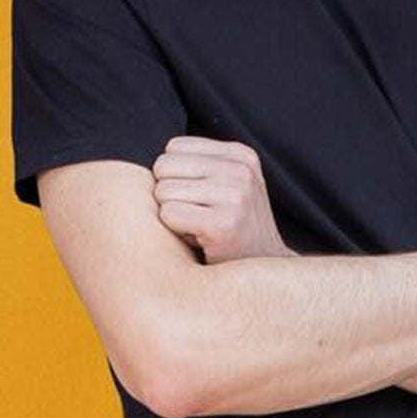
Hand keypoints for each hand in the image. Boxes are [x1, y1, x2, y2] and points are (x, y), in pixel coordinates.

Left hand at [151, 135, 292, 263]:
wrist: (264, 269)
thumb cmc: (234, 227)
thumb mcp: (230, 184)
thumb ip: (199, 164)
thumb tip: (153, 161)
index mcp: (241, 155)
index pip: (174, 147)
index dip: (176, 175)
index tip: (199, 197)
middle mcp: (240, 171)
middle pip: (164, 166)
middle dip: (170, 193)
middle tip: (195, 214)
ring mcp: (235, 197)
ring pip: (163, 191)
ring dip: (173, 215)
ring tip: (199, 227)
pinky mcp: (223, 224)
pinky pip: (168, 214)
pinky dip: (175, 231)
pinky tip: (198, 240)